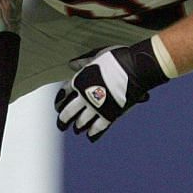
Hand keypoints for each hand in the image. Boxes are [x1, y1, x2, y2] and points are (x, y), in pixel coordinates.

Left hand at [54, 40, 168, 140]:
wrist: (135, 68)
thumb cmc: (117, 58)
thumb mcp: (96, 56)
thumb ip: (83, 62)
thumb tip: (71, 64)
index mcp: (79, 80)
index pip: (64, 94)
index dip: (59, 101)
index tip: (58, 106)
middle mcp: (84, 96)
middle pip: (69, 112)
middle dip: (63, 120)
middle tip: (61, 125)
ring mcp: (96, 106)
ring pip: (81, 122)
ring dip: (78, 126)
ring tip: (77, 129)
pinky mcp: (109, 114)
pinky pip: (98, 127)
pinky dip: (94, 133)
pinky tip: (90, 136)